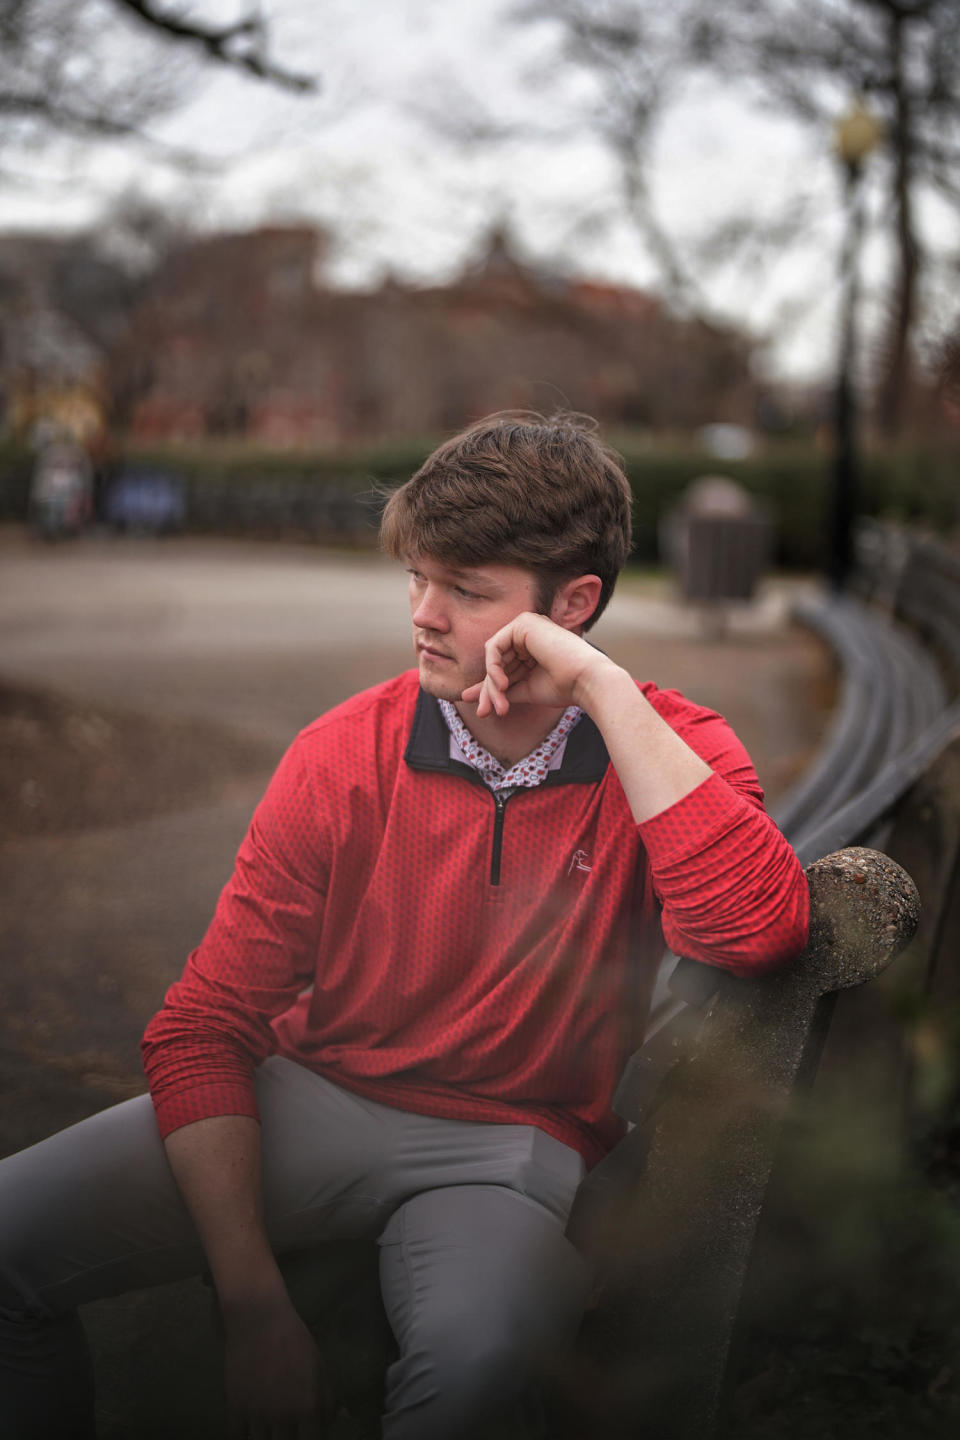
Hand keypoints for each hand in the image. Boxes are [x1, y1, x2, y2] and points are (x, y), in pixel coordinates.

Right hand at [224, 1293, 332, 1438]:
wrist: (259, 1320)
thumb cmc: (294, 1340)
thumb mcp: (318, 1366)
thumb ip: (328, 1397)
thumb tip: (341, 1420)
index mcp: (307, 1407)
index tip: (305, 1434)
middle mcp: (283, 1416)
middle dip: (287, 1439)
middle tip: (286, 1430)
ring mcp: (257, 1414)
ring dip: (265, 1437)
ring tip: (269, 1429)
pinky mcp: (235, 1408)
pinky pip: (238, 1436)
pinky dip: (244, 1435)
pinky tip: (249, 1428)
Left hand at [460, 611, 614, 717]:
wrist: (586, 681)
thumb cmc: (564, 687)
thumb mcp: (524, 690)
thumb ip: (498, 690)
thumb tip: (465, 697)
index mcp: (531, 646)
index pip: (502, 667)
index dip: (492, 690)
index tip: (485, 711)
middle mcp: (527, 632)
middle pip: (495, 662)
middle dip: (489, 689)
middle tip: (486, 712)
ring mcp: (525, 625)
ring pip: (493, 656)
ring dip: (491, 683)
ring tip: (500, 703)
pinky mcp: (523, 623)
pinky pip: (494, 647)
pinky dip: (493, 668)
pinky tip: (502, 684)